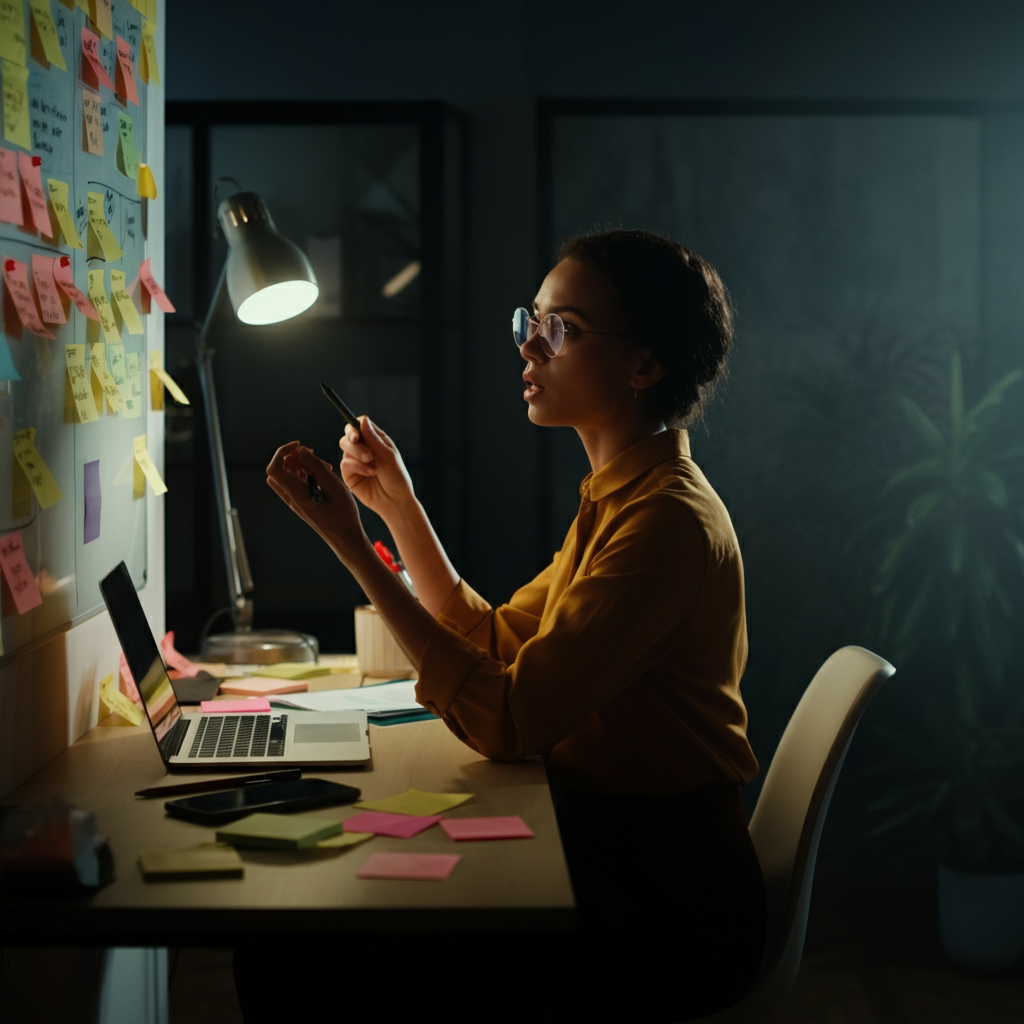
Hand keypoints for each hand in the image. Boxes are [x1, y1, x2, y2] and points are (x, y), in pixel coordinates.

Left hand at [266, 441, 367, 560]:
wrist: (345, 538)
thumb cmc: (343, 514)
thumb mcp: (334, 486)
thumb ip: (316, 467)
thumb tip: (300, 450)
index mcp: (296, 494)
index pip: (275, 468)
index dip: (283, 452)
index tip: (300, 446)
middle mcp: (290, 498)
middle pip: (279, 469)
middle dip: (295, 457)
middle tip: (317, 458)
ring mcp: (293, 502)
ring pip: (286, 475)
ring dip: (301, 465)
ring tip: (324, 468)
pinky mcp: (299, 504)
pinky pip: (293, 483)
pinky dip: (303, 474)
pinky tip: (321, 477)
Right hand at [339, 416, 415, 520]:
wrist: (395, 501)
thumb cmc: (397, 478)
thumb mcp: (388, 455)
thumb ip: (374, 439)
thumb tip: (363, 420)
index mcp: (375, 441)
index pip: (360, 426)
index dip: (355, 426)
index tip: (357, 432)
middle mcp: (363, 449)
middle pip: (348, 435)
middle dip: (354, 441)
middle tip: (366, 451)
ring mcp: (355, 461)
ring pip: (345, 447)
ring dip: (358, 453)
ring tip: (371, 463)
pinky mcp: (349, 474)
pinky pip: (345, 463)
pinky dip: (357, 466)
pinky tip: (370, 473)